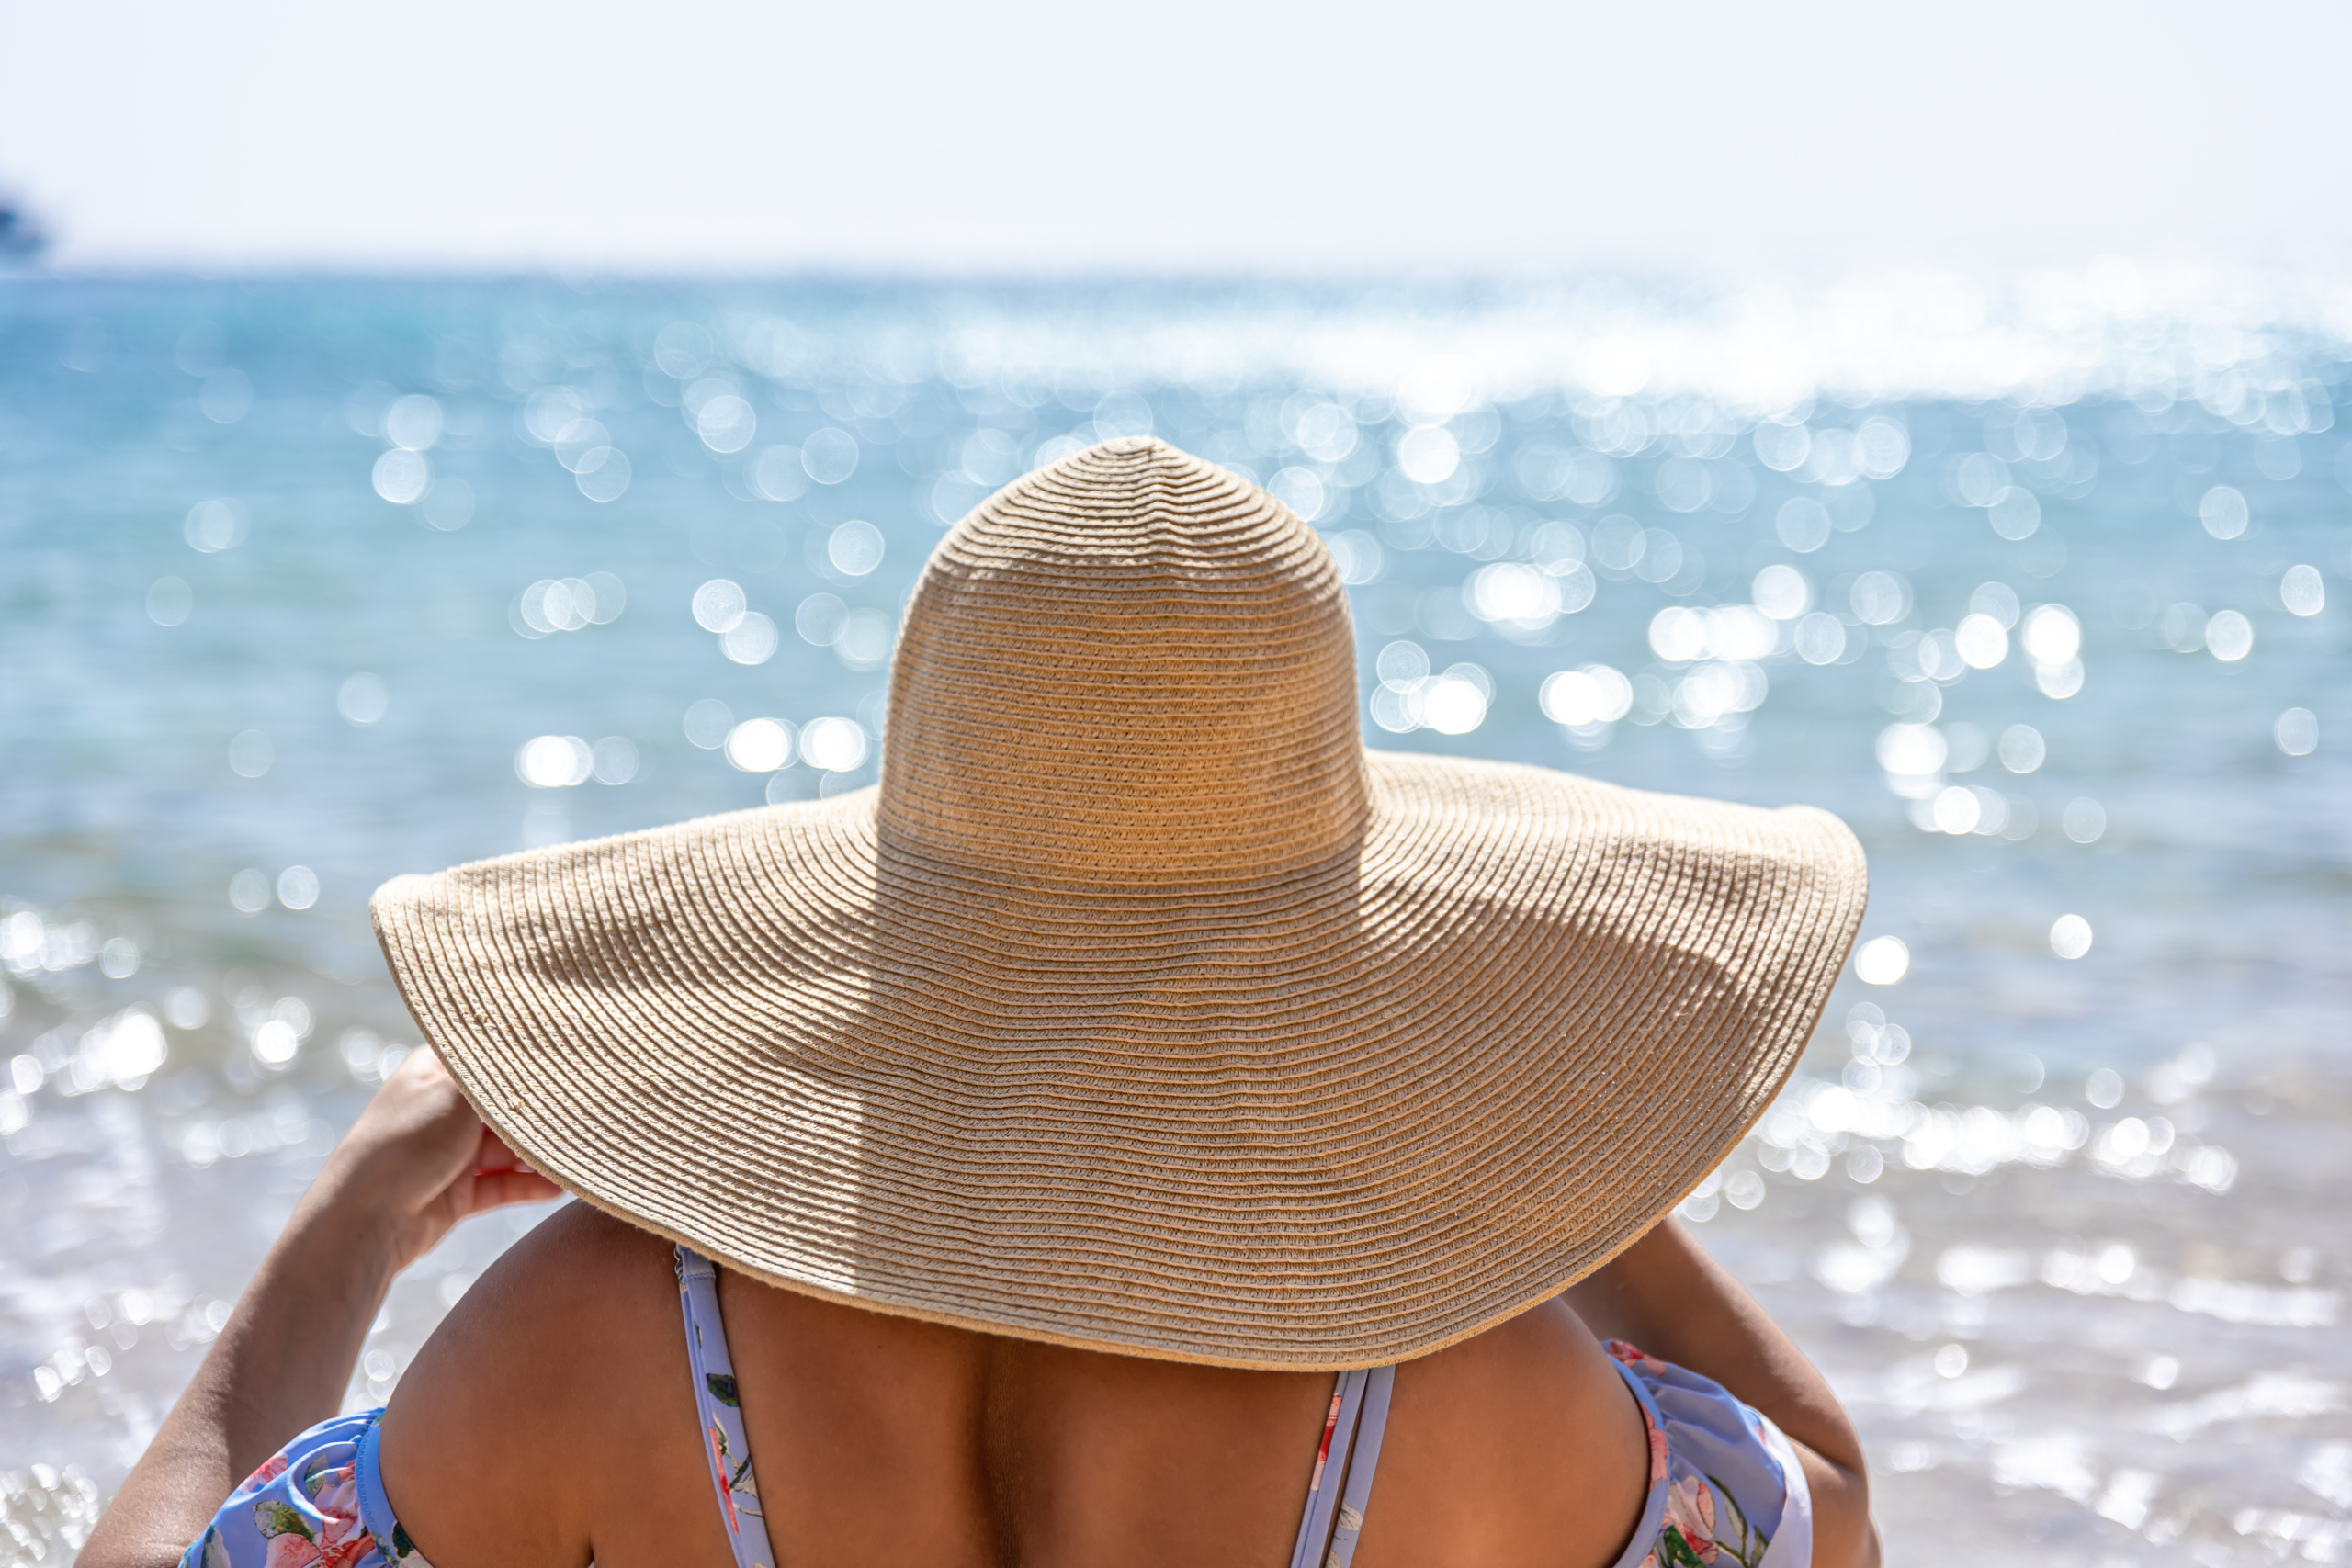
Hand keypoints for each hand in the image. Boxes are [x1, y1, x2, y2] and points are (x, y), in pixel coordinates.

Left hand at [308, 1049, 564, 1277]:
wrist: (367, 1216)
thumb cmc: (407, 1141)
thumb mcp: (457, 1092)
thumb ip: (502, 1076)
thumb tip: (545, 1057)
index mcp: (438, 1072)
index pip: (492, 1057)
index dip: (530, 1060)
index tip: (572, 1062)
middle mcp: (446, 1109)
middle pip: (508, 1106)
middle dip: (543, 1114)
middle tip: (584, 1117)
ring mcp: (453, 1153)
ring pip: (511, 1149)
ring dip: (541, 1154)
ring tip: (577, 1156)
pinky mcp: (459, 1193)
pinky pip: (505, 1184)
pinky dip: (531, 1186)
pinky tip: (559, 1188)